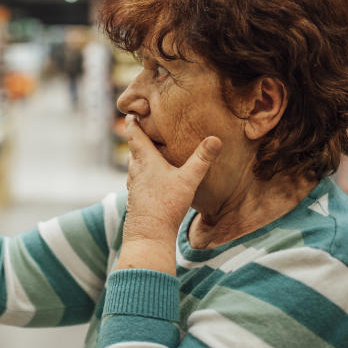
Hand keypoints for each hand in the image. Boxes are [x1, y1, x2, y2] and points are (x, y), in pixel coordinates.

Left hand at [119, 115, 220, 273]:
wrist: (148, 235)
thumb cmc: (166, 205)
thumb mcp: (188, 180)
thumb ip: (201, 160)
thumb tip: (216, 139)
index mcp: (146, 161)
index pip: (135, 136)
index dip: (133, 123)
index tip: (131, 112)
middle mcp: (136, 172)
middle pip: (133, 150)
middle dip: (136, 138)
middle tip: (140, 127)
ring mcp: (134, 188)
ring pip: (133, 167)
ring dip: (137, 157)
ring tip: (145, 152)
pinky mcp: (136, 201)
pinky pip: (136, 182)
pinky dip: (140, 175)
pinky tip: (148, 182)